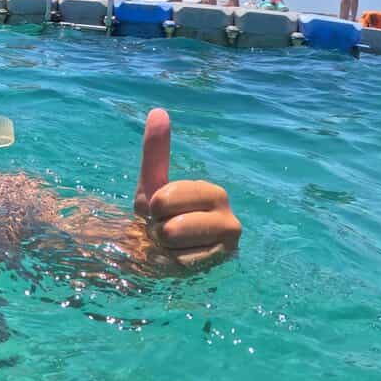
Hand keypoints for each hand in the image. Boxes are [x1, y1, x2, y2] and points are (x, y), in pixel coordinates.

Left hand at [133, 109, 240, 266]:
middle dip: (158, 229)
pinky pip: (180, 265)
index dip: (153, 207)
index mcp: (214, 193)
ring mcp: (227, 247)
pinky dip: (171, 264)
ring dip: (164, 247)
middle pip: (171, 227)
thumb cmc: (156, 215)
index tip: (160, 208)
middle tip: (166, 229)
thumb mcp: (151, 184)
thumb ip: (156, 151)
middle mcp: (229, 219)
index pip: (165, 200)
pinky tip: (181, 259)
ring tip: (173, 244)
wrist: (157, 250)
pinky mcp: (220, 267)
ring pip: (174, 245)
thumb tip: (158, 112)